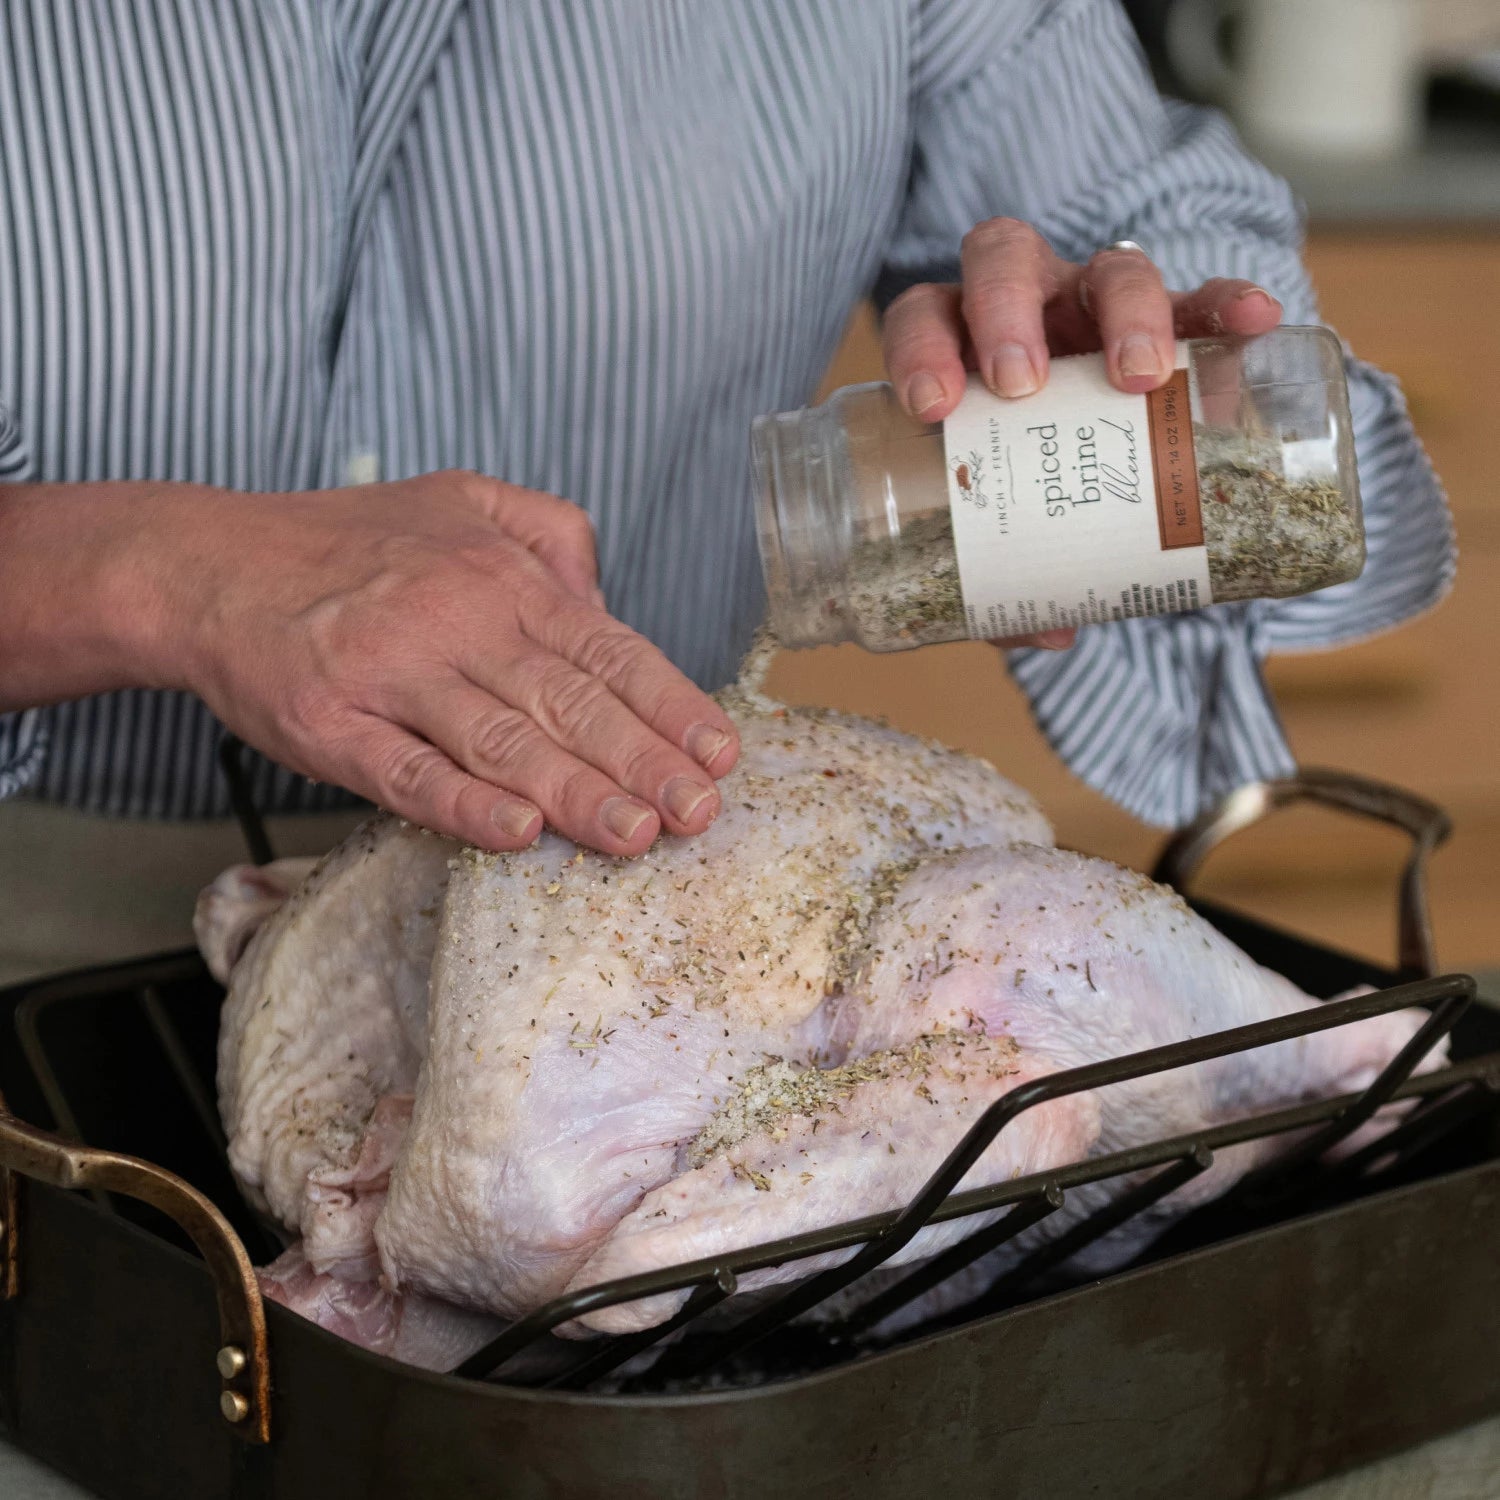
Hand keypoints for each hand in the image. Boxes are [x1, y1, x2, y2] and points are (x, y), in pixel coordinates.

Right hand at [96, 472, 737, 854]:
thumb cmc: (349, 543)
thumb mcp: (463, 499)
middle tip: (699, 811)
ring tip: (635, 833)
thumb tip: (607, 595)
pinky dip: (462, 801)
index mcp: (500, 576)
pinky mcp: (330, 724)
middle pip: (568, 701)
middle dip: (643, 761)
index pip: (607, 649)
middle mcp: (455, 620)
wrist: (210, 565)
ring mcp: (391, 674)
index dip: (670, 704)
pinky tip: (516, 830)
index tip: (720, 753)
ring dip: (574, 791)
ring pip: (501, 740)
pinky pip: (405, 770)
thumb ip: (549, 534)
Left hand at [881, 219, 1284, 650]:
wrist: (1090, 446)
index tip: (932, 405)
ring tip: (1139, 375)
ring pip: (1105, 270)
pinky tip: (1254, 321)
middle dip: (1005, 317)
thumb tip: (1045, 630)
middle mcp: (1025, 305)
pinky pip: (1202, 298)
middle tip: (1019, 388)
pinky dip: (1226, 305)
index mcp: (962, 341)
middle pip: (1004, 263)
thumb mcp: (1003, 513)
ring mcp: (1097, 303)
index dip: (920, 350)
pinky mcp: (1172, 317)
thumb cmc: (1026, 478)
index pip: (925, 318)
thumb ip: (1009, 567)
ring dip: (1123, 313)